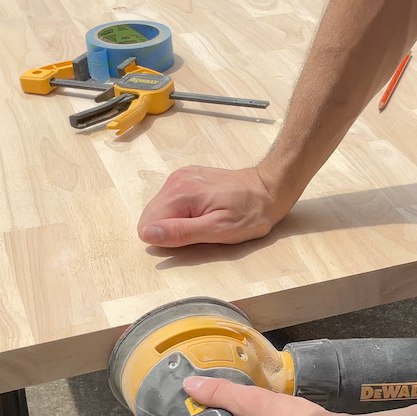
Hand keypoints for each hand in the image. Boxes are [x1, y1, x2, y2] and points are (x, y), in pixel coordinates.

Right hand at [136, 165, 292, 246]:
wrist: (268, 189)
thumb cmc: (249, 214)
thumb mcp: (218, 230)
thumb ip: (181, 232)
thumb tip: (147, 234)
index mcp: (180, 193)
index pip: (148, 226)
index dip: (168, 239)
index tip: (193, 237)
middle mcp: (176, 180)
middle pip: (151, 216)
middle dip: (171, 230)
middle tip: (201, 230)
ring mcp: (181, 176)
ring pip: (160, 209)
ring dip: (176, 221)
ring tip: (204, 220)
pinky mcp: (187, 177)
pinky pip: (171, 201)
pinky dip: (183, 211)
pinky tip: (204, 211)